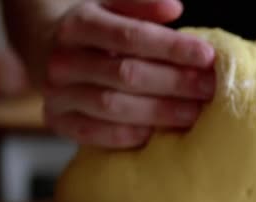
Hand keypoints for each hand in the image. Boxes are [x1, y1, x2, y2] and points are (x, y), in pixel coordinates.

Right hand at [43, 0, 215, 147]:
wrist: (46, 51)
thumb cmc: (95, 32)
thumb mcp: (112, 8)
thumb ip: (141, 5)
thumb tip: (174, 8)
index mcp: (80, 24)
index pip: (131, 36)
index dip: (172, 47)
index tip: (207, 56)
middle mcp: (64, 59)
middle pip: (126, 74)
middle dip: (174, 82)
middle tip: (209, 89)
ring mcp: (57, 93)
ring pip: (112, 105)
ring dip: (159, 112)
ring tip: (194, 113)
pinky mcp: (57, 121)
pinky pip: (95, 134)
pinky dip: (129, 135)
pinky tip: (158, 134)